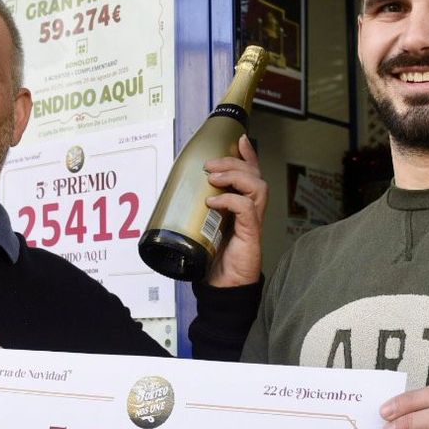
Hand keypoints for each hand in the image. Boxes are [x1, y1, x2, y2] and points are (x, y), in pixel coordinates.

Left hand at [202, 134, 267, 287]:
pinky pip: (248, 209)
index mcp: (242, 208)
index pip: (251, 175)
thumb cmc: (214, 262)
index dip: (248, 156)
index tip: (238, 140)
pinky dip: (231, 200)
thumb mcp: (202, 229)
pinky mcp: (252, 235)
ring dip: (234, 176)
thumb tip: (172, 195)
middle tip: (210, 165)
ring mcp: (253, 223)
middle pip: (254, 175)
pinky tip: (214, 201)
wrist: (223, 288)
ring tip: (213, 178)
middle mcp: (251, 212)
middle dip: (233, 163)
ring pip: (257, 186)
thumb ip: (197, 212)